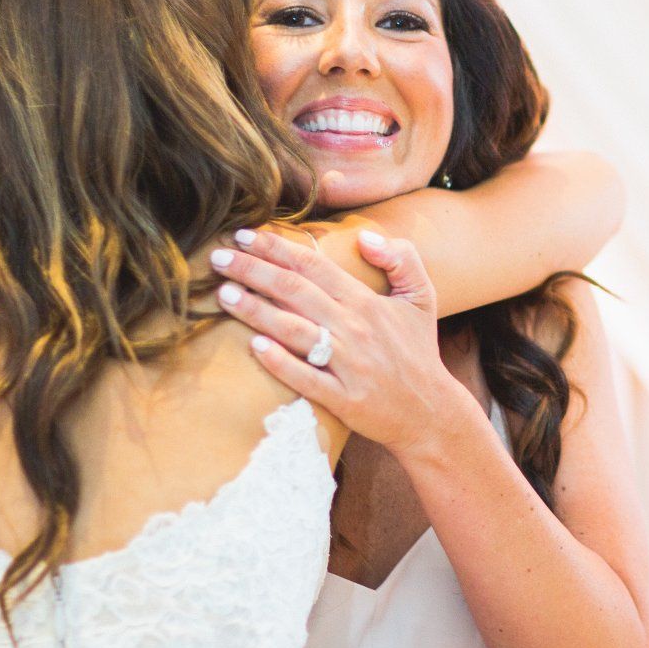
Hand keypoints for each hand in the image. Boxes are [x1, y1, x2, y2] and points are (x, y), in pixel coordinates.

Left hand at [210, 225, 471, 454]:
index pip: (314, 266)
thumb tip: (365, 237)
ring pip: (293, 330)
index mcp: (367, 302)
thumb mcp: (423, 298)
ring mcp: (347, 365)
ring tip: (223, 293)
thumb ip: (402, 258)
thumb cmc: (418, 352)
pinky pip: (305, 377)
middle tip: (219, 256)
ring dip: (255, 310)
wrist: (430, 412)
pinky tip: (253, 346)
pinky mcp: (342, 398)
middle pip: (295, 292)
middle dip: (253, 270)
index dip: (278, 248)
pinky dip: (279, 361)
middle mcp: (355, 329)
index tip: (246, 235)